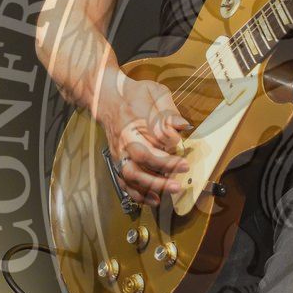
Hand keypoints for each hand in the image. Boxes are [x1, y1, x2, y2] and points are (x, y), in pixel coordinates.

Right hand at [96, 72, 190, 206]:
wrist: (107, 98)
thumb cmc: (134, 95)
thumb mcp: (154, 93)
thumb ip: (168, 111)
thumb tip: (183, 126)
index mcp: (130, 126)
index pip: (147, 147)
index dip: (166, 158)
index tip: (184, 162)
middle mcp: (122, 142)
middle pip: (136, 166)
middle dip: (158, 179)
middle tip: (178, 184)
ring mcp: (118, 153)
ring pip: (129, 177)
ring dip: (148, 189)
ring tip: (166, 195)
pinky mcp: (117, 160)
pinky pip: (124, 182)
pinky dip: (137, 193)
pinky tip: (153, 199)